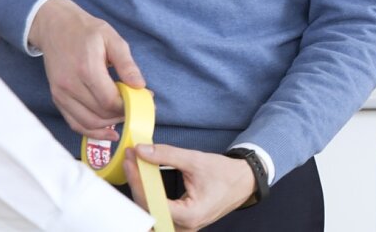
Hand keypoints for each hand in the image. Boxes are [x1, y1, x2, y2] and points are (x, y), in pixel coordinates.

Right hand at [29, 0, 144, 140]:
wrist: (55, 27)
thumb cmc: (87, 31)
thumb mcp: (112, 39)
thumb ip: (127, 64)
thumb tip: (140, 85)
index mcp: (86, 69)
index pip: (109, 100)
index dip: (129, 106)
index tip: (144, 101)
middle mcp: (70, 85)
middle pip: (100, 114)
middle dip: (122, 115)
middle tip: (138, 109)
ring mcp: (60, 94)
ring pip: (87, 123)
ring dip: (109, 125)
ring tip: (125, 117)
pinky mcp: (57, 98)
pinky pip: (74, 123)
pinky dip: (91, 130)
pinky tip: (107, 131)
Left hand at [128, 144, 256, 230]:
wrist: (245, 181)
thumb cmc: (226, 174)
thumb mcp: (196, 161)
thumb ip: (167, 155)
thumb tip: (141, 150)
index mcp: (190, 215)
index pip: (152, 201)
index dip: (137, 181)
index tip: (130, 161)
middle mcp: (185, 226)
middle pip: (147, 211)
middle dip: (136, 186)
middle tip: (131, 163)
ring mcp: (183, 227)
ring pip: (150, 215)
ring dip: (141, 195)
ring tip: (137, 173)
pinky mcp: (182, 223)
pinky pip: (158, 215)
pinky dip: (149, 200)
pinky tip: (145, 184)